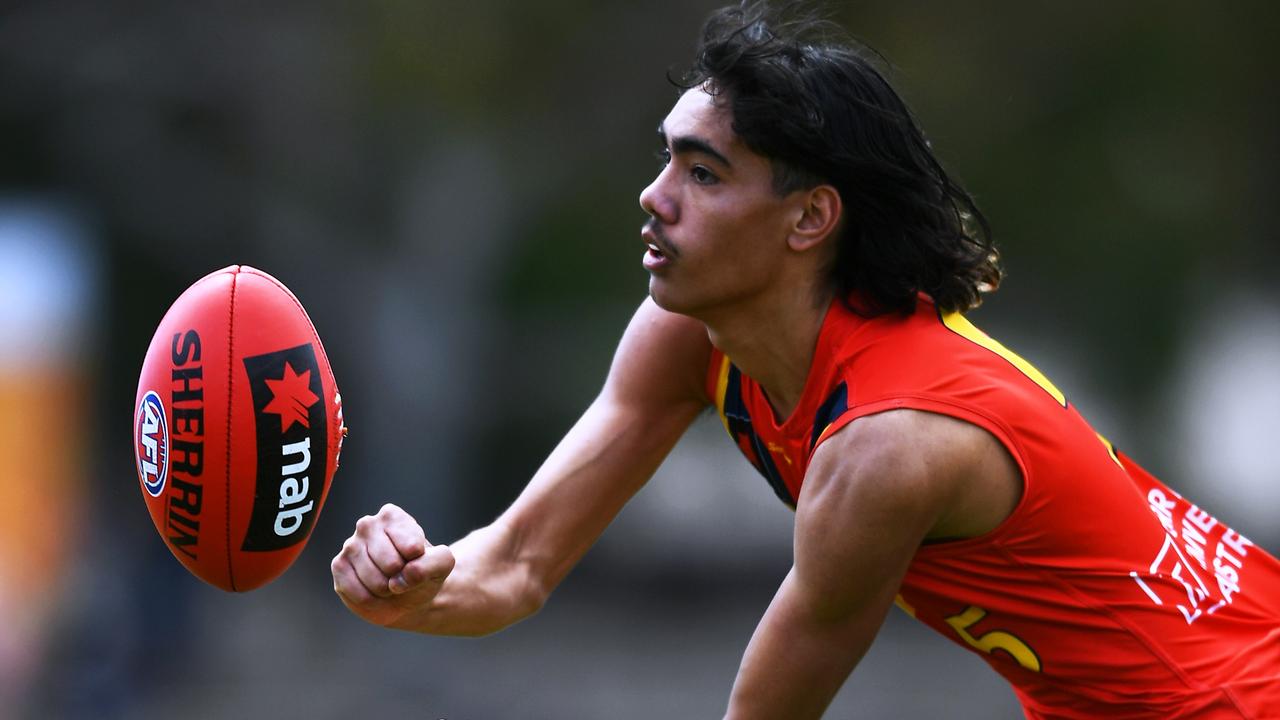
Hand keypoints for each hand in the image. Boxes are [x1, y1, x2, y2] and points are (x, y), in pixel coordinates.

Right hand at [331, 503, 455, 628]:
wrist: (407, 595)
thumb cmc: (423, 572)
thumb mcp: (443, 563)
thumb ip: (435, 562)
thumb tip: (404, 574)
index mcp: (392, 516)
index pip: (412, 547)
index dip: (419, 562)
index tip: (417, 559)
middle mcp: (367, 525)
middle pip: (391, 564)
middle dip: (402, 578)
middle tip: (401, 575)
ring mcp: (350, 546)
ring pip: (375, 581)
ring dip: (388, 591)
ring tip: (389, 584)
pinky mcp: (339, 568)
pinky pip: (359, 593)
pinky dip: (373, 601)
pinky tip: (374, 592)